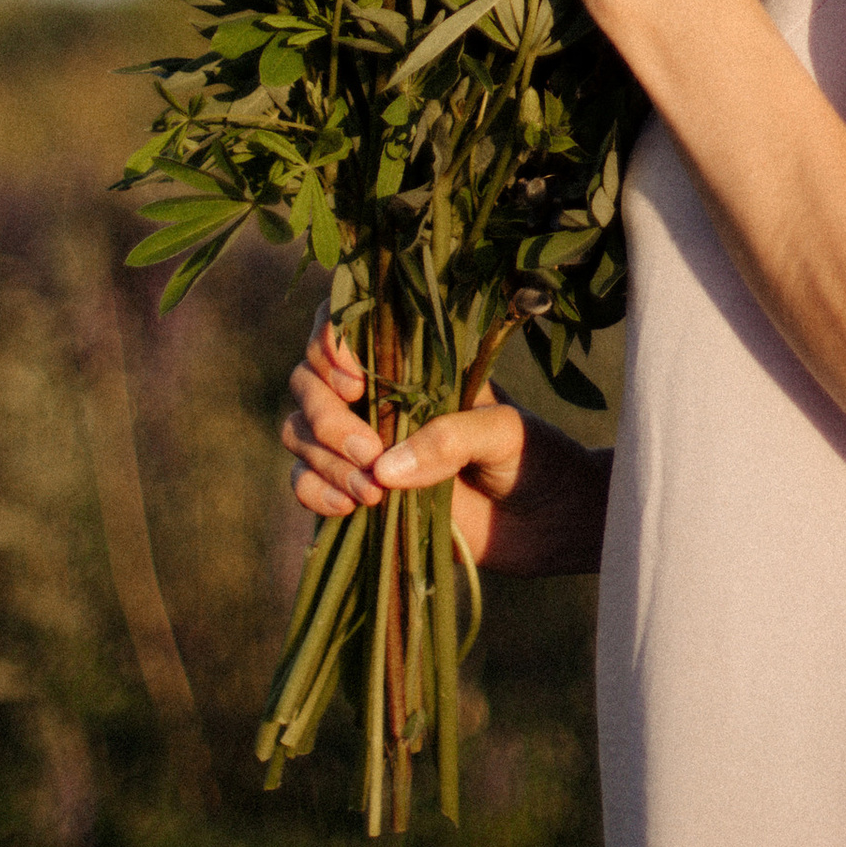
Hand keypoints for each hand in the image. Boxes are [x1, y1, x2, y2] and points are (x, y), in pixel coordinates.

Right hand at [280, 317, 608, 577]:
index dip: (330, 342)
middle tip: (370, 451)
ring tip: (372, 492)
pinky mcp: (355, 490)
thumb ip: (451, 440)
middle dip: (326, 415)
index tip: (356, 379)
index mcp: (410, 361)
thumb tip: (384, 468)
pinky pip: (304, 482)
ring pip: (299, 431)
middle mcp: (375, 394)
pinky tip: (352, 507)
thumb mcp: (504, 433)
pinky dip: (315, 493)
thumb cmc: (532, 457)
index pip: (342, 324)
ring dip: (323, 460)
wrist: (546, 522)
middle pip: (307, 380)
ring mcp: (360, 443)